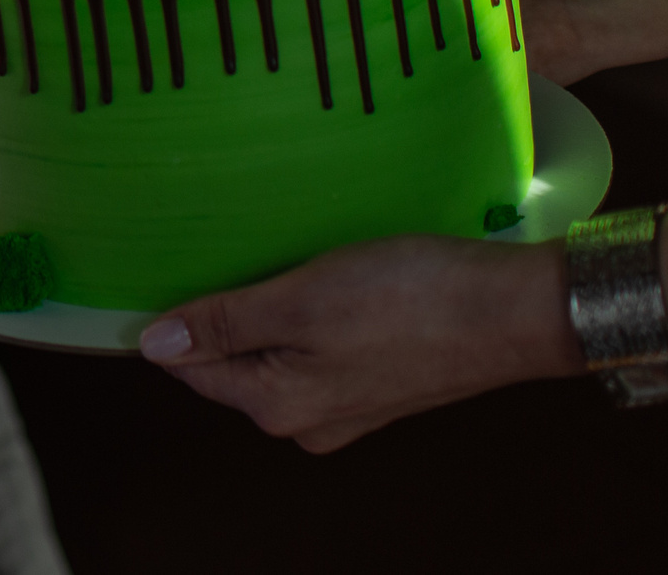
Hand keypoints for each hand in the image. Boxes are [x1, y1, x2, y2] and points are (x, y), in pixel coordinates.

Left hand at [137, 234, 582, 451]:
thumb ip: (226, 323)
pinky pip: (318, 345)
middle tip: (241, 247)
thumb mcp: (300, 300)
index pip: (193, 364)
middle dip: (230, 307)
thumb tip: (154, 345)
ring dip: (274, 304)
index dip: (178, 314)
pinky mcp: (378, 379)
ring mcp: (345, 403)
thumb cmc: (408, 299)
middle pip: (234, 358)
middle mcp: (306, 419)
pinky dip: (312, 311)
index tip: (177, 262)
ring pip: (278, 348)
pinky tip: (328, 275)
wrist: (512, 309)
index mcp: (276, 406)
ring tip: (288, 255)